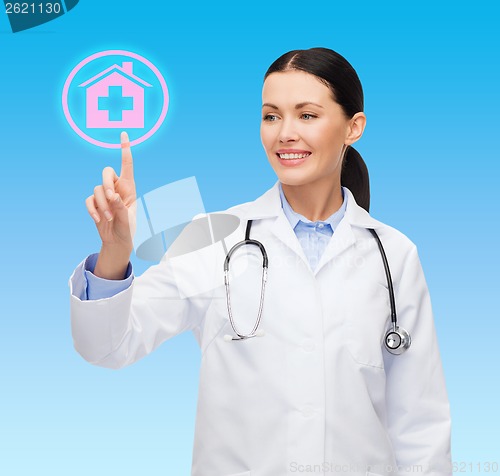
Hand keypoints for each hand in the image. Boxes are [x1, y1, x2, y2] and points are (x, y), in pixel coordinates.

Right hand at [85, 132, 136, 253]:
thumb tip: (112, 196)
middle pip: (106, 172)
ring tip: (108, 218)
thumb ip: (121, 208)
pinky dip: (92, 209)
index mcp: (129, 188)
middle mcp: (116, 188)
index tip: (124, 134)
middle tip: (111, 198)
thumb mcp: (128, 220)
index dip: (125, 149)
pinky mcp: (94, 203)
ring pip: (97, 188)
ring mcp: (104, 195)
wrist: (117, 241)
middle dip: (107, 183)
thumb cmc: (127, 229)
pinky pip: (89, 200)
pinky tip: (98, 219)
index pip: (127, 165)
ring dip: (102, 204)